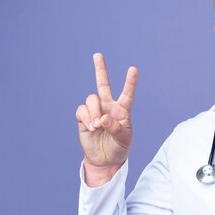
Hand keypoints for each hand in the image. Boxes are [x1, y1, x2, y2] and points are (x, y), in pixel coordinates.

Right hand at [76, 53, 137, 181]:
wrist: (105, 160)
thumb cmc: (118, 148)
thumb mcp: (123, 140)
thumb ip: (116, 128)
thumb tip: (103, 118)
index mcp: (123, 111)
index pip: (127, 94)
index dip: (130, 82)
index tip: (133, 69)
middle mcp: (109, 107)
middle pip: (103, 85)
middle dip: (100, 69)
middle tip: (98, 55)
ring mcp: (95, 112)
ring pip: (91, 99)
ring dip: (93, 111)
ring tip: (97, 125)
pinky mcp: (83, 118)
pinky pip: (81, 110)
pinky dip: (86, 117)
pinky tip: (91, 127)